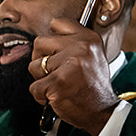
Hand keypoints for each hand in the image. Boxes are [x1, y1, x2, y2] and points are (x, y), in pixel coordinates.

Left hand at [27, 19, 118, 135]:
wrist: (102, 112)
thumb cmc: (92, 86)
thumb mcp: (92, 56)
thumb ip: (72, 43)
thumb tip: (49, 35)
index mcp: (88, 38)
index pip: (57, 23)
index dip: (52, 40)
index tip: (58, 52)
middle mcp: (80, 48)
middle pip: (39, 43)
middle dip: (41, 60)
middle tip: (56, 72)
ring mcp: (68, 65)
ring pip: (34, 65)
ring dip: (41, 79)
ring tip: (58, 85)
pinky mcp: (57, 83)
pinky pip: (34, 87)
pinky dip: (41, 96)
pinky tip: (56, 97)